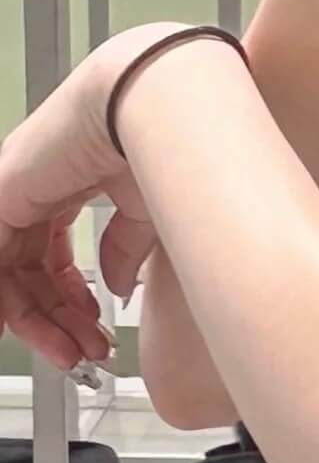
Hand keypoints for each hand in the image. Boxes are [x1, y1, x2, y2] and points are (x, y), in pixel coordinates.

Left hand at [0, 24, 179, 370]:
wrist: (146, 110)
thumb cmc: (158, 144)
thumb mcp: (144, 214)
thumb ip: (123, 252)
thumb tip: (117, 287)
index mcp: (67, 185)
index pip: (52, 254)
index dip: (71, 298)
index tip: (92, 329)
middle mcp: (34, 189)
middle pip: (30, 270)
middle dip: (57, 320)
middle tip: (82, 353)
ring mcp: (13, 191)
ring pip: (9, 271)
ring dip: (39, 321)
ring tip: (68, 351)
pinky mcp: (1, 195)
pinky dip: (2, 298)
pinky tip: (12, 325)